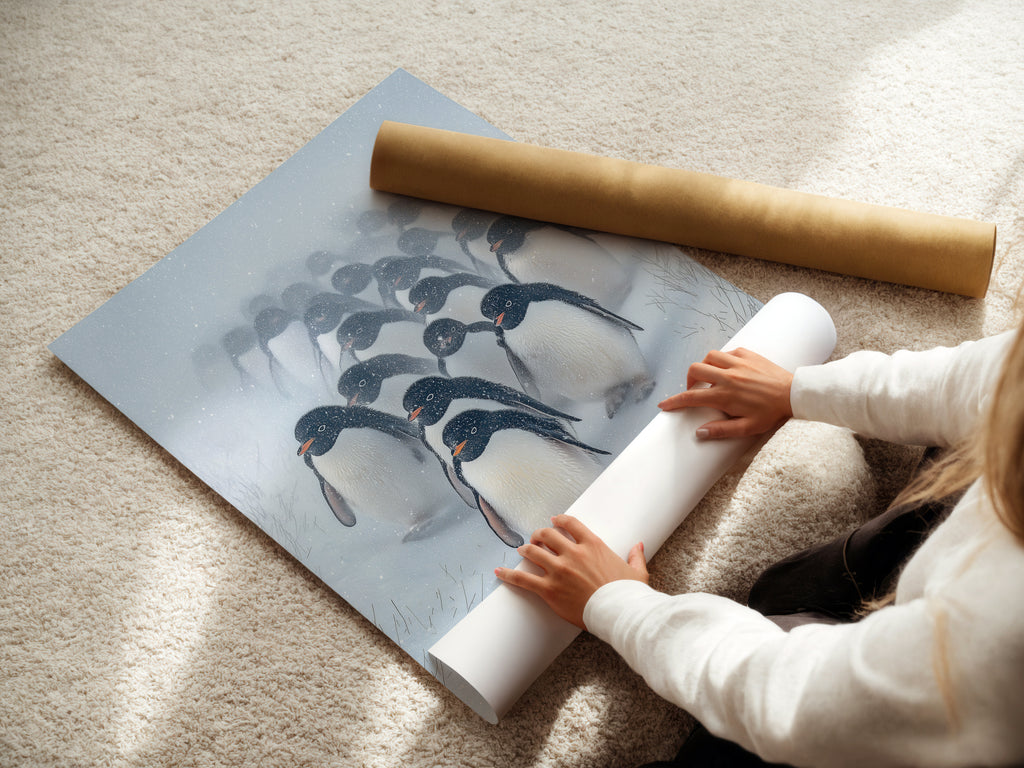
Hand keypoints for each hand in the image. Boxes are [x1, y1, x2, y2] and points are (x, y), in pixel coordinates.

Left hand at [495, 514, 647, 629]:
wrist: (619, 613)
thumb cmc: (628, 594)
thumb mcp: (636, 572)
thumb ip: (635, 556)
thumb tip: (639, 545)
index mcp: (593, 545)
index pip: (570, 524)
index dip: (559, 521)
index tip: (554, 521)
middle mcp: (573, 553)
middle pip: (547, 535)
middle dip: (539, 535)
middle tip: (535, 538)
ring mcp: (559, 570)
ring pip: (533, 552)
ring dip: (525, 550)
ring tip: (521, 550)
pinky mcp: (549, 589)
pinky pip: (523, 579)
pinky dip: (509, 574)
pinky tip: (499, 571)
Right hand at [658, 347, 793, 439]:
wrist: (794, 394)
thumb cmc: (771, 413)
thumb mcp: (747, 428)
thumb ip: (722, 430)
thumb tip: (699, 433)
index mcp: (725, 395)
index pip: (691, 397)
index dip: (674, 401)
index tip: (664, 405)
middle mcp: (728, 376)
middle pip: (695, 370)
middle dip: (689, 380)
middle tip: (695, 390)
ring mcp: (738, 363)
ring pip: (709, 357)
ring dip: (705, 367)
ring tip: (710, 378)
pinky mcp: (748, 354)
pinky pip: (727, 352)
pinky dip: (722, 359)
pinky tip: (728, 369)